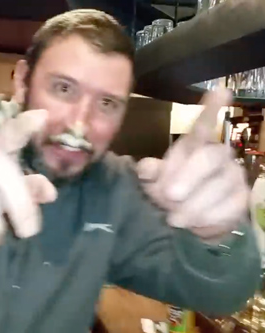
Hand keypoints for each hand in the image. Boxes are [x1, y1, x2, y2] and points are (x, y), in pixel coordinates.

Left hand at [137, 89, 248, 240]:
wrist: (182, 220)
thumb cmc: (165, 191)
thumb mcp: (152, 181)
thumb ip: (149, 173)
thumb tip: (147, 167)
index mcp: (193, 145)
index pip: (203, 124)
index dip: (212, 109)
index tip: (222, 91)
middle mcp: (217, 155)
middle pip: (209, 158)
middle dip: (188, 177)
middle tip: (169, 196)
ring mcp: (233, 175)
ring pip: (219, 186)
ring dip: (193, 205)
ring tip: (173, 218)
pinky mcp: (241, 198)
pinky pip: (229, 207)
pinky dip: (208, 218)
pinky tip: (194, 224)